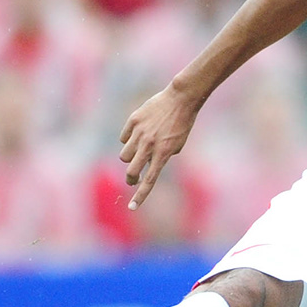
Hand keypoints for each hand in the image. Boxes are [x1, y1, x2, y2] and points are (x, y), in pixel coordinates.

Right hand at [119, 85, 200, 208]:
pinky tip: (138, 132)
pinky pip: (123, 138)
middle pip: (131, 170)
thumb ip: (162, 156)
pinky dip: (128, 139)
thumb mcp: (177, 144)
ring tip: (139, 150)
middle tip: (132, 178)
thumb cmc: (182, 123)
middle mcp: (150, 145)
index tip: (132, 208)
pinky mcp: (133, 121)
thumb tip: (146, 164)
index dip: (140, 196)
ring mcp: (140, 133)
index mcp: (164, 153)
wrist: (181, 98)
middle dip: (131, 178)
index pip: (150, 180)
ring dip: (130, 157)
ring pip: (124, 155)